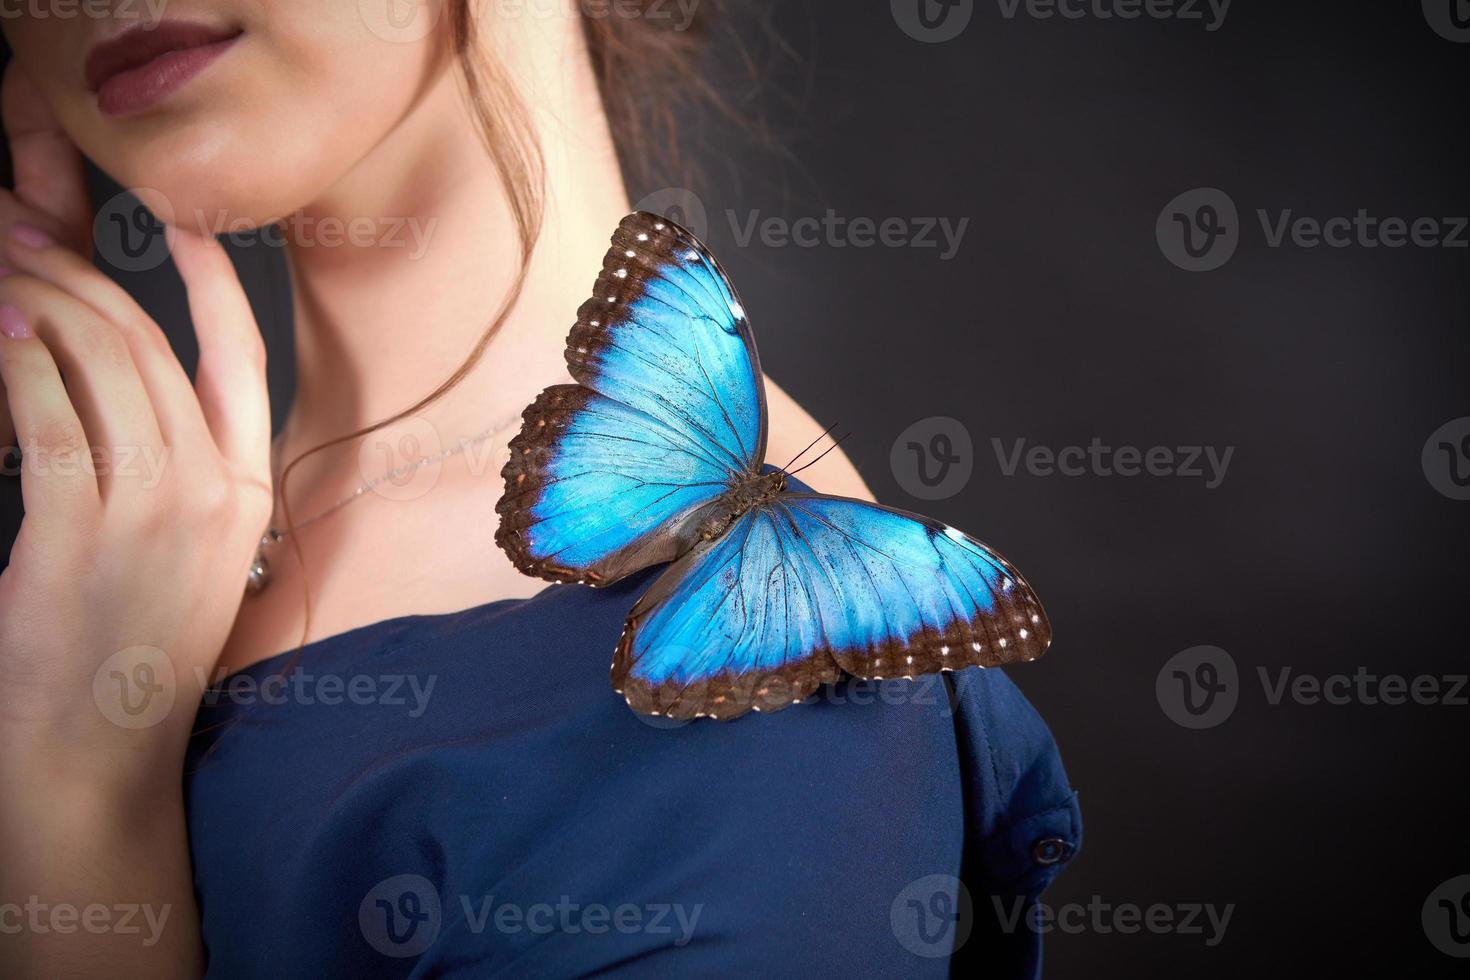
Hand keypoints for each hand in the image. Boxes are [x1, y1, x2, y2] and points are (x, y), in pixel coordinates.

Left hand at [0, 62, 272, 769]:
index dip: (212, 280)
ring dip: (40, 305)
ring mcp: (152, 512)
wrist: (100, 751)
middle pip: (148, 347)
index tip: (175, 222)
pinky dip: (17, 363)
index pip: (241, 359)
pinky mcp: (79, 534)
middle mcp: (213, 491)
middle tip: (24, 234)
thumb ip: (167, 467)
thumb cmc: (132, 650)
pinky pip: (49, 418)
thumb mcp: (187, 554)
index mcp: (249, 492)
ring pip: (100, 367)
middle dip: (81, 275)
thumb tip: (98, 378)